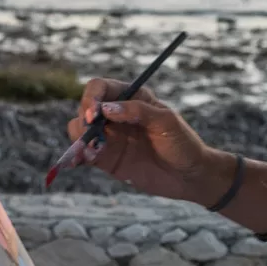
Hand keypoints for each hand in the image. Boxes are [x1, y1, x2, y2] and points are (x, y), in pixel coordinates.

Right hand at [71, 77, 218, 201]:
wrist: (191, 177)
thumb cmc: (184, 144)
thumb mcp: (166, 122)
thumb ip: (137, 111)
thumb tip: (105, 109)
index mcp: (131, 98)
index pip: (100, 88)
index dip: (92, 98)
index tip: (93, 114)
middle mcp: (115, 115)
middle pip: (85, 107)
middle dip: (84, 120)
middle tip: (91, 136)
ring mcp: (108, 136)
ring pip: (78, 129)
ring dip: (78, 138)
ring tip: (90, 152)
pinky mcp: (105, 158)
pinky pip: (82, 153)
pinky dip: (75, 155)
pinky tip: (76, 162)